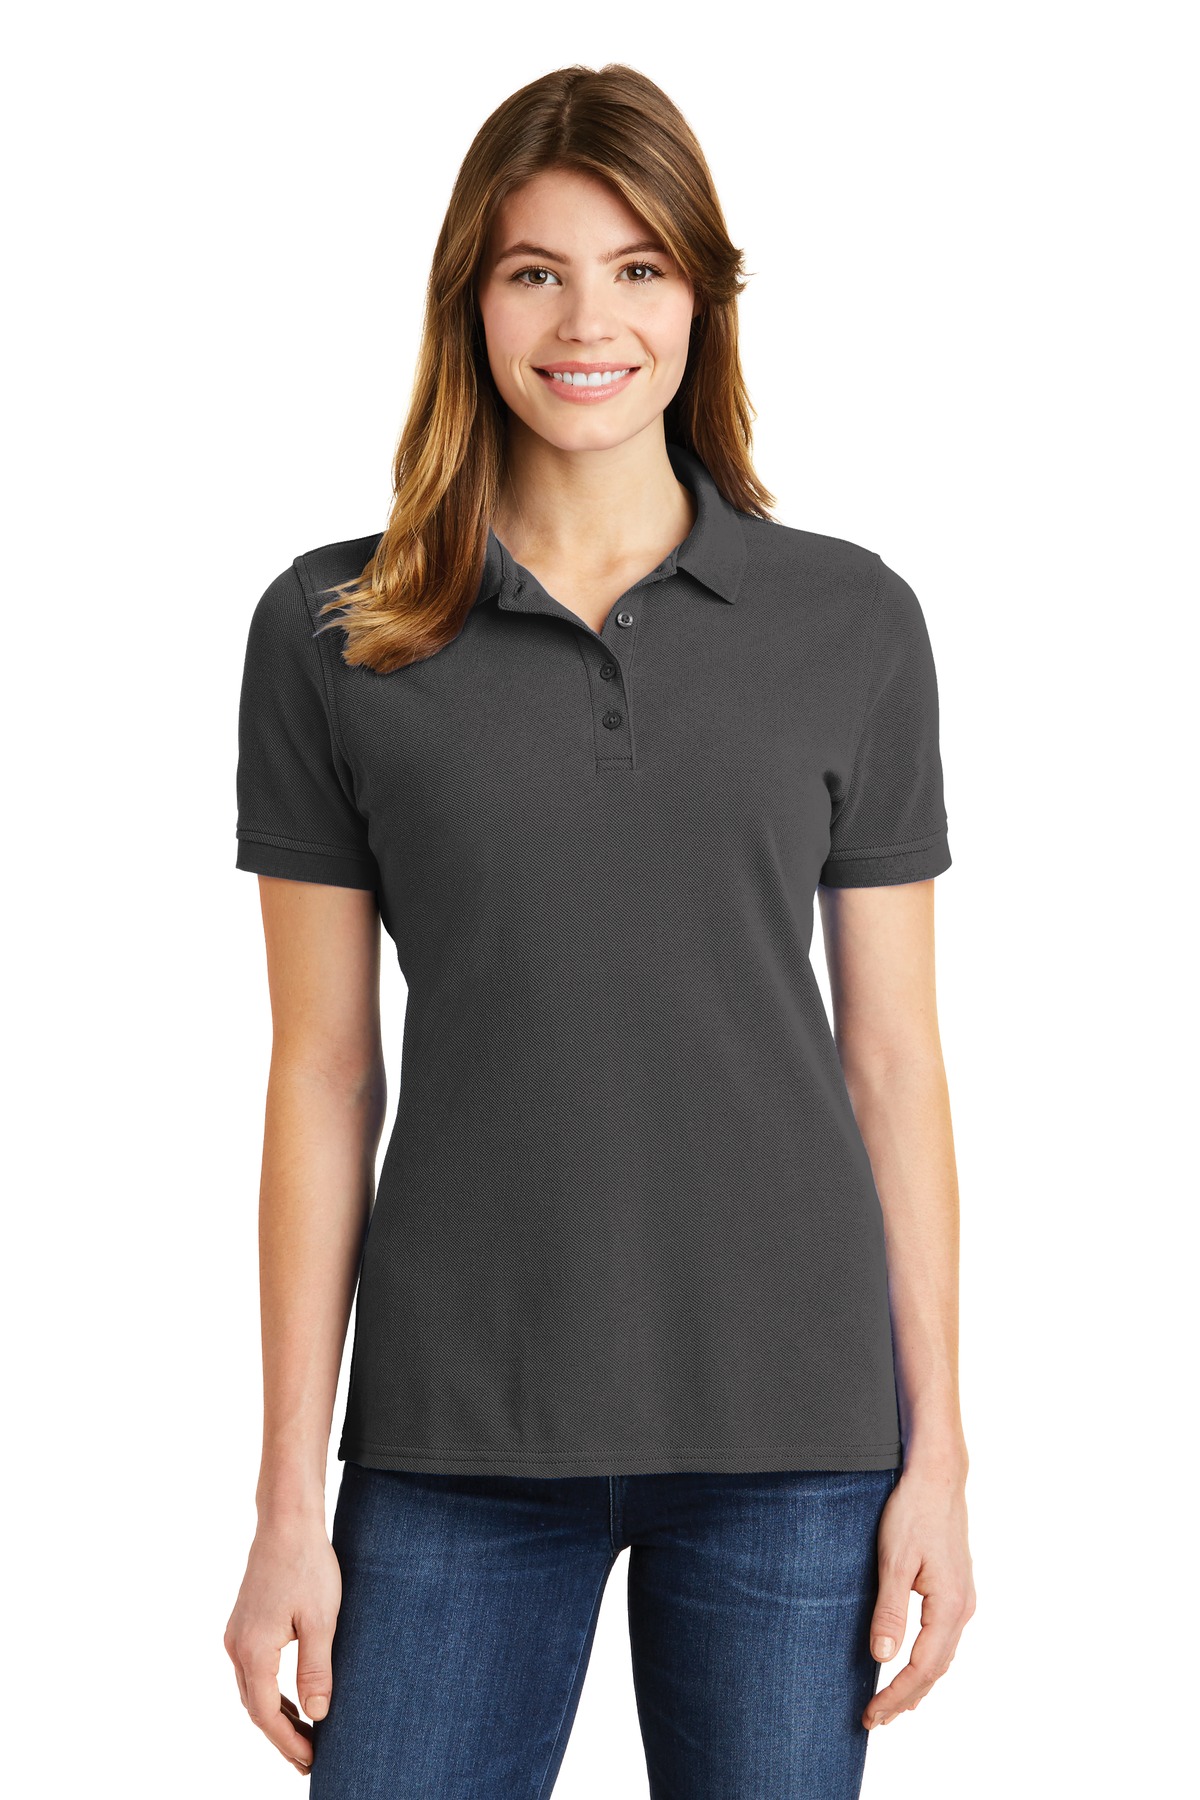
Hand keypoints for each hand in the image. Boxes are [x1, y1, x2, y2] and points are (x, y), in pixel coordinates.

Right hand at [224, 1515, 342, 1774]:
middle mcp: (237, 1647)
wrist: (287, 1522)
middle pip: (255, 1707)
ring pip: (252, 1690)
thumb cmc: (307, 1566)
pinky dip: (271, 1692)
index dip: (288, 1742)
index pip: (266, 1714)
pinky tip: (292, 1698)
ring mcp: (237, 1634)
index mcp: (253, 1651)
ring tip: (304, 1736)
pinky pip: (254, 1671)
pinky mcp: (244, 1623)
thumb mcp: (320, 1621)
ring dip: (276, 1715)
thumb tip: (317, 1715)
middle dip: (281, 1736)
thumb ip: (316, 1670)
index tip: (311, 1761)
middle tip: (309, 1760)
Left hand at [862, 1459, 974, 1729]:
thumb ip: (890, 1611)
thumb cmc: (913, 1512)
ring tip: (892, 1706)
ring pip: (943, 1657)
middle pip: (935, 1670)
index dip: (896, 1695)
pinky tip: (913, 1666)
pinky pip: (944, 1639)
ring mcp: (963, 1598)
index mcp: (949, 1606)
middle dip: (906, 1698)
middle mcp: (963, 1609)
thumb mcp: (894, 1560)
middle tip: (874, 1720)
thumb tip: (881, 1658)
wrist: (938, 1476)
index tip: (871, 1715)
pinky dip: (928, 1662)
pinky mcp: (956, 1588)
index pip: (922, 1668)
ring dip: (918, 1683)